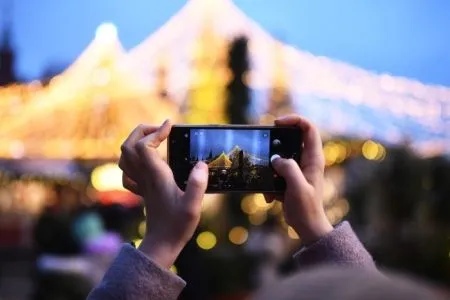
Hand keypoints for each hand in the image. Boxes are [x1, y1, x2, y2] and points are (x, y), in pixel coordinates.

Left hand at [119, 120, 208, 267]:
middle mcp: (144, 177)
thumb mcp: (193, 207)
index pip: (145, 146)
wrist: (161, 244)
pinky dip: (133, 158)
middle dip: (142, 130)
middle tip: (162, 129)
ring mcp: (140, 183)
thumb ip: (197, 185)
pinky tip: (145, 160)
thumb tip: (201, 164)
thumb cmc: (177, 226)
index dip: (156, 132)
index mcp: (156, 176)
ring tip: (154, 138)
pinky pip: (127, 169)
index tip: (172, 126)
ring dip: (135, 141)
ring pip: (124, 155)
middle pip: (128, 146)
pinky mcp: (141, 189)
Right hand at [265, 115, 331, 244]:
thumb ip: (288, 170)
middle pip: (291, 139)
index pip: (308, 128)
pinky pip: (275, 172)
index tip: (277, 123)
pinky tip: (269, 197)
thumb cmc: (307, 209)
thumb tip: (276, 159)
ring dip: (269, 166)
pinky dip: (269, 182)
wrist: (307, 228)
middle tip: (264, 147)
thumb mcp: (297, 188)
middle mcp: (306, 160)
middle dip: (275, 143)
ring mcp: (297, 169)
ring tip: (266, 179)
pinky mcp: (288, 179)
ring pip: (280, 156)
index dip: (294, 120)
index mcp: (314, 159)